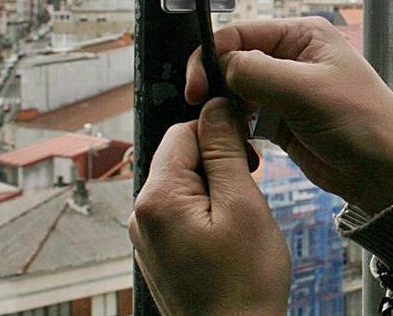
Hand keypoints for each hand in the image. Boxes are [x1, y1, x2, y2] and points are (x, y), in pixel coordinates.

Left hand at [129, 99, 290, 315]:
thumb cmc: (244, 284)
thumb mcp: (244, 206)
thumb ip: (225, 151)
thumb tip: (215, 108)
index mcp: (157, 198)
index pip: (183, 132)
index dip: (220, 133)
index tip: (249, 155)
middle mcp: (141, 215)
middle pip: (181, 159)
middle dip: (220, 165)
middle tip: (250, 192)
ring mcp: (147, 237)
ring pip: (184, 186)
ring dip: (216, 191)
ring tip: (242, 221)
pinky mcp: (159, 253)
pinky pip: (182, 214)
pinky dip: (208, 214)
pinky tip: (229, 238)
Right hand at [186, 16, 392, 213]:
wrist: (386, 172)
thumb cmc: (363, 124)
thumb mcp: (307, 91)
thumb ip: (258, 72)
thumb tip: (221, 65)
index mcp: (303, 35)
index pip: (240, 32)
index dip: (213, 55)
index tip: (197, 84)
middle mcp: (292, 57)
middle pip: (234, 60)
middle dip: (215, 82)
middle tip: (201, 107)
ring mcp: (285, 90)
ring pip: (235, 90)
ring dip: (224, 106)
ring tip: (222, 125)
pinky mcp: (281, 120)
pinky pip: (244, 116)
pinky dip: (234, 126)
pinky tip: (235, 138)